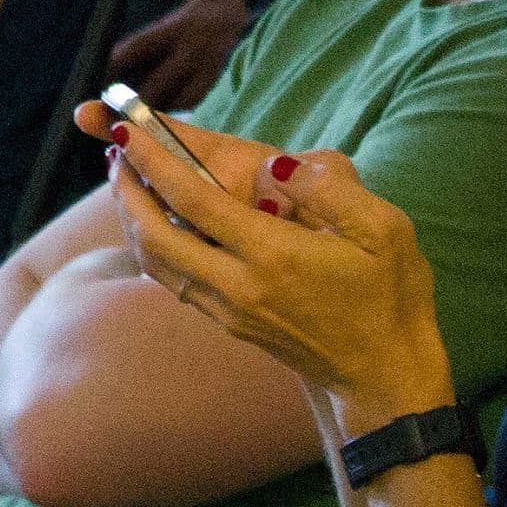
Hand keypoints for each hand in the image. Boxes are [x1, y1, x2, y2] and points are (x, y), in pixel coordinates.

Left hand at [96, 107, 450, 416]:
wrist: (384, 377)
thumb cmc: (392, 298)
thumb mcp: (386, 232)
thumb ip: (330, 190)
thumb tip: (274, 164)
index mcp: (273, 255)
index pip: (193, 200)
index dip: (153, 161)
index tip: (125, 128)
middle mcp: (239, 284)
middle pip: (155, 233)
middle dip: (127, 188)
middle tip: (114, 151)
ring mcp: (229, 308)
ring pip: (155, 261)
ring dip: (132, 218)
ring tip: (124, 179)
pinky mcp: (228, 323)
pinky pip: (172, 280)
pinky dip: (151, 246)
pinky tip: (153, 222)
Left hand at [109, 0, 250, 110]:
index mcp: (183, 23)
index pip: (142, 45)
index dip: (117, 61)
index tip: (96, 73)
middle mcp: (196, 49)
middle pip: (159, 84)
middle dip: (133, 101)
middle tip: (107, 111)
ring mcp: (211, 66)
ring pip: (179, 100)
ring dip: (154, 111)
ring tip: (128, 122)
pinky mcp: (221, 76)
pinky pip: (198, 101)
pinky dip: (177, 109)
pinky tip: (158, 116)